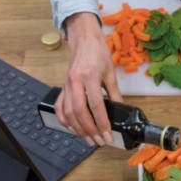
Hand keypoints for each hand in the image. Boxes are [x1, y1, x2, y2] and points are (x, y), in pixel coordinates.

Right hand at [56, 12, 122, 146]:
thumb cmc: (98, 53)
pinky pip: (60, 107)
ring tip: (88, 139)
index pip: (95, 105)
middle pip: (80, 112)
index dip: (102, 122)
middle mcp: (75, 82)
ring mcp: (66, 85)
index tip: (107, 135)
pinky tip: (72, 128)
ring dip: (78, 129)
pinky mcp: (62, 87)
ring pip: (68, 112)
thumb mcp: (110, 72)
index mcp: (89, 76)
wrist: (84, 40)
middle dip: (90, 130)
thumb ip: (115, 92)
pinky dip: (64, 120)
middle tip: (99, 141)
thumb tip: (121, 110)